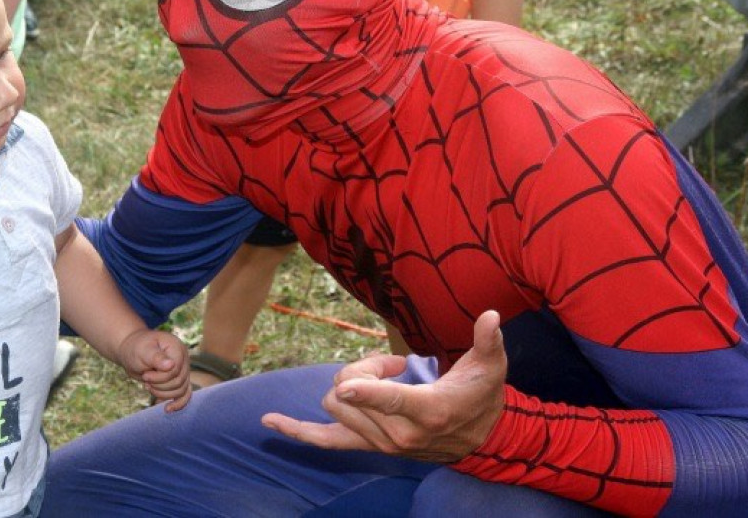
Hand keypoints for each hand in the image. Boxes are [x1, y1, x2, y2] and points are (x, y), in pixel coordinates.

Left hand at [117, 329, 190, 411]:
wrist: (131, 352)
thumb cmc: (136, 349)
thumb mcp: (143, 351)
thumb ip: (157, 358)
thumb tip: (171, 365)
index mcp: (176, 348)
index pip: (175, 370)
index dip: (160, 378)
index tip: (145, 376)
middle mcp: (183, 358)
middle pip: (179, 382)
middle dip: (160, 385)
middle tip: (145, 379)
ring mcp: (182, 369)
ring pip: (181, 390)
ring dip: (163, 393)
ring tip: (149, 386)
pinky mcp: (178, 380)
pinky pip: (184, 394)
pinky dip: (177, 403)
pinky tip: (168, 409)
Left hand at [262, 311, 506, 462]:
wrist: (480, 439)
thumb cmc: (482, 396)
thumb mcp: (490, 367)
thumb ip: (487, 342)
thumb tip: (491, 316)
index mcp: (426, 411)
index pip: (389, 400)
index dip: (366, 390)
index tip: (347, 384)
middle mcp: (398, 433)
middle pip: (351, 391)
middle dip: (362, 368)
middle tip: (393, 364)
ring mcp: (380, 444)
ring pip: (336, 404)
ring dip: (351, 384)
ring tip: (386, 377)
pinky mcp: (369, 446)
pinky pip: (326, 442)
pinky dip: (297, 433)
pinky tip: (270, 422)